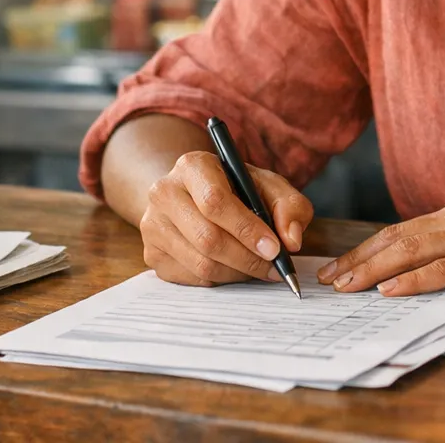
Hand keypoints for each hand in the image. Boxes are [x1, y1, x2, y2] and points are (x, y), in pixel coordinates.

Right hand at [138, 151, 312, 286]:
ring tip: (258, 268)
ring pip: (201, 263)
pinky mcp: (152, 254)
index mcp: (192, 166)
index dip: (247, 229)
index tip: (275, 248)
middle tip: (274, 267)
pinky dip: (222, 279)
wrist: (193, 194)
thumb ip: (290, 206)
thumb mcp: (268, 185)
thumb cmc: (236, 189)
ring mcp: (153, 225)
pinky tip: (235, 267)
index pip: (215, 201)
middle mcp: (164, 192)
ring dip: (238, 272)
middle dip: (248, 258)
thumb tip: (291, 240)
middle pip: (207, 238)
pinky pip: (193, 278)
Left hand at [316, 201, 444, 296]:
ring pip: (410, 251)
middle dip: (357, 259)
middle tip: (326, 279)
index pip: (399, 232)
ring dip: (372, 269)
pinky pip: (443, 269)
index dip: (364, 249)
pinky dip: (412, 280)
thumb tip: (425, 270)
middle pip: (395, 238)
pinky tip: (389, 291)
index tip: (337, 267)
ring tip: (344, 285)